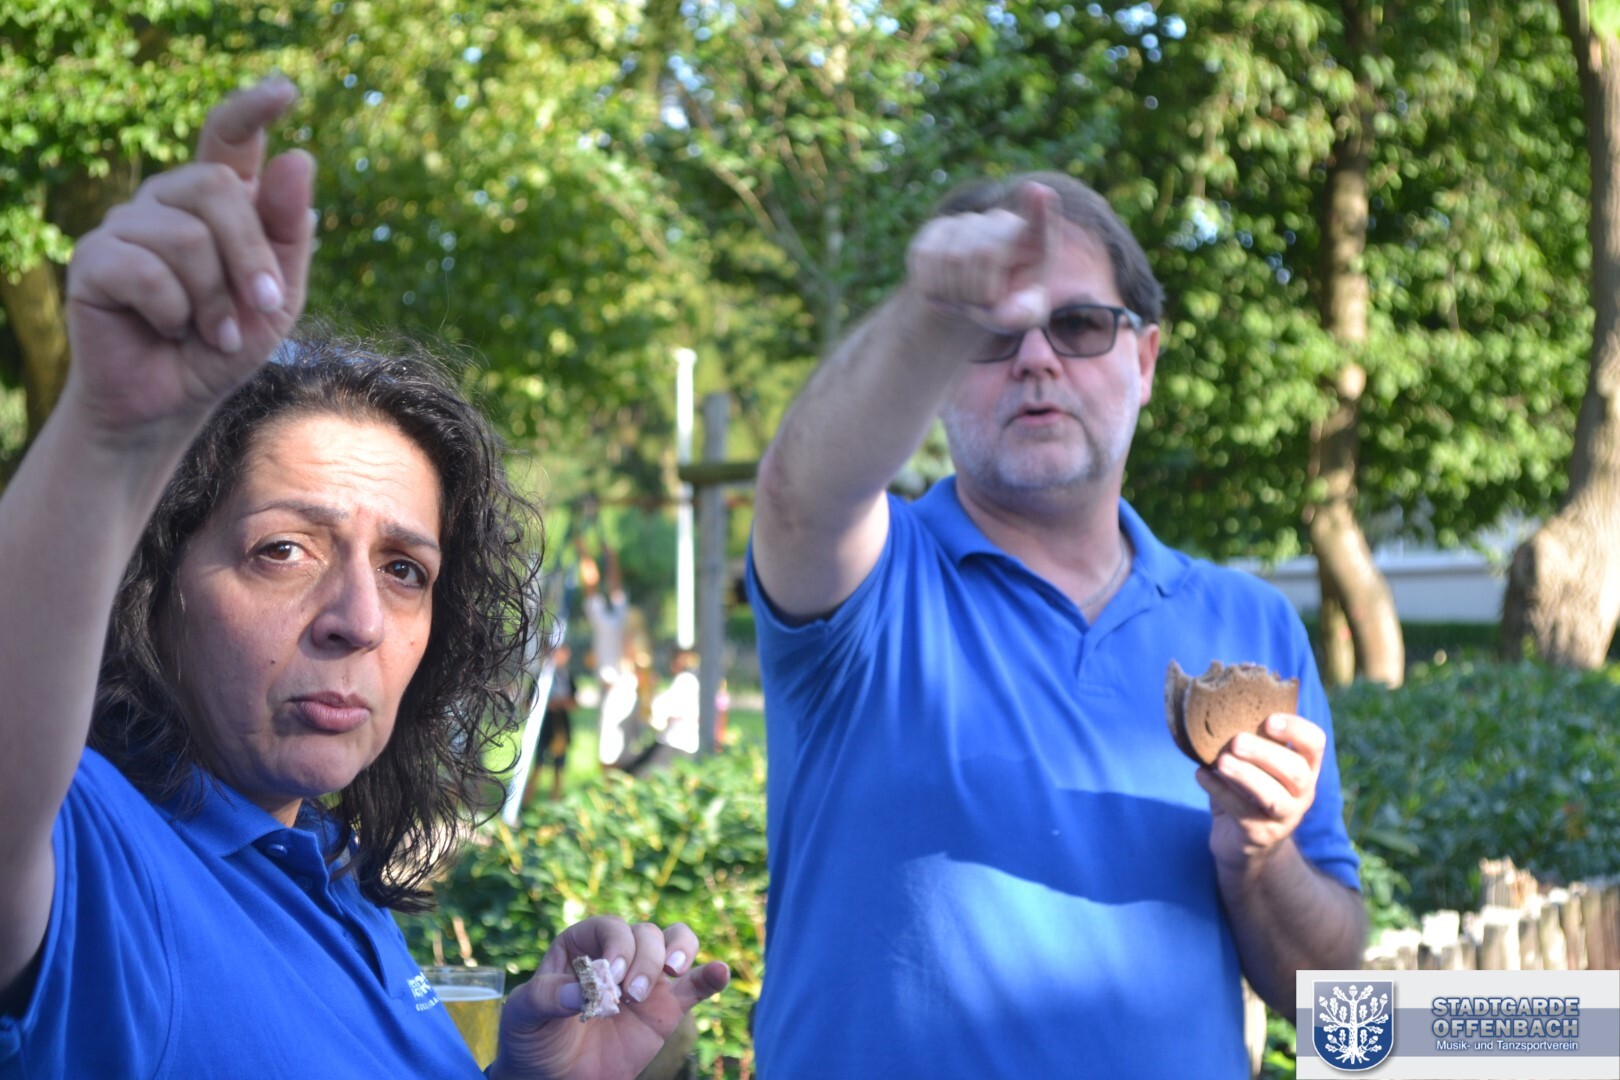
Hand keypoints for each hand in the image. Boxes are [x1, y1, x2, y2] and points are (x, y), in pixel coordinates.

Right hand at [62, 77, 313, 444]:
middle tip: (262, 308)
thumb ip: (288, 232)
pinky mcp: (93, 259)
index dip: (253, 108)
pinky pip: (146, 271)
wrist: (173, 400)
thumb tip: (298, 156)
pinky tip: (171, 329)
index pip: (230, 138)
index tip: (286, 91)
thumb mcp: (278, 293)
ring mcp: (127, 225)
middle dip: (251, 256)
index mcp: (218, 201)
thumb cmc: (229, 342)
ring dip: (214, 299)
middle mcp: (169, 200)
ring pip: (186, 235)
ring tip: (212, 332)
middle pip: (217, 187)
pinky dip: (175, 312)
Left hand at [489, 916, 729, 1079]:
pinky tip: (720, 972)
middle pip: (646, 934)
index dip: (616, 944)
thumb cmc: (533, 1040)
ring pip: (675, 943)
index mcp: (582, 946)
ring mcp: (646, 980)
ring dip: (679, 951)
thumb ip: (547, 997)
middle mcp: (618, 955)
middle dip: (645, 959)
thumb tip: (579, 991)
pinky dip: (710, 976)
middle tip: (630, 995)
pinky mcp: (667, 1008)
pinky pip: (695, 986)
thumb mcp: (524, 1017)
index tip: (611, 976)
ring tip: (672, 973)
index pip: (608, 927)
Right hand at [905, 180, 1061, 332]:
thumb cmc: (1008, 306)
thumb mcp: (1022, 316)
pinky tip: (945, 290)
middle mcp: (1003, 223)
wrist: (972, 299)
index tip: (1037, 192)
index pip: (1039, 222)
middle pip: (985, 252)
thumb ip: (1023, 315)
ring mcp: (968, 222)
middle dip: (980, 291)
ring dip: (957, 293)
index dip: (1038, 208)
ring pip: (953, 257)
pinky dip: (934, 287)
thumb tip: (1009, 312)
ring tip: (966, 299)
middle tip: (983, 306)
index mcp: (1036, 242)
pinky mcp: (935, 230)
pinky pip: (927, 258)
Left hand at [1196, 713, 1324, 873]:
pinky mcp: (1259, 835)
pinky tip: (1201, 774)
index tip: (1268, 720)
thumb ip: (1247, 741)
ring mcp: (1284, 817)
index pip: (1315, 743)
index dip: (1296, 729)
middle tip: (1237, 741)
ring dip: (1246, 775)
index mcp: (1304, 767)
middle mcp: (1301, 793)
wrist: (1239, 841)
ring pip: (1273, 797)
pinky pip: (1241, 812)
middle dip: (1266, 753)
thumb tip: (1219, 709)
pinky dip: (1219, 791)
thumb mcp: (1253, 764)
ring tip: (1221, 761)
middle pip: (1296, 771)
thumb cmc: (1245, 790)